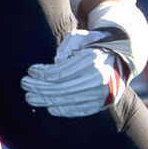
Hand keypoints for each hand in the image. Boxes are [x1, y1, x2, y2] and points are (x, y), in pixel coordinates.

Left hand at [22, 0, 147, 117]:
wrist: (122, 57)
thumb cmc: (95, 45)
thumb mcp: (82, 38)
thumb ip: (67, 47)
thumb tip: (54, 64)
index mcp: (92, 61)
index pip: (60, 73)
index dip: (42, 73)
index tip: (30, 71)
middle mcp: (98, 79)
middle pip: (61, 88)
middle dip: (40, 88)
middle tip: (25, 84)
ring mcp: (102, 94)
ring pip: (68, 100)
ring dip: (46, 100)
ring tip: (30, 97)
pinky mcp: (103, 104)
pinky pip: (79, 110)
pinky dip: (63, 110)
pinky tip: (49, 107)